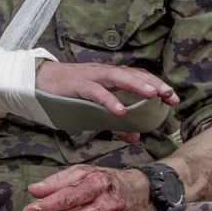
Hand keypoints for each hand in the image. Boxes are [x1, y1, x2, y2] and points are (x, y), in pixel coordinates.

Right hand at [35, 62, 179, 116]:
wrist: (38, 81)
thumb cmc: (69, 94)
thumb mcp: (95, 111)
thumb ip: (114, 123)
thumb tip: (135, 137)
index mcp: (110, 77)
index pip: (138, 77)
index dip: (156, 85)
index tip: (173, 98)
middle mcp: (103, 73)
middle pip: (133, 74)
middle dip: (153, 84)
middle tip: (170, 96)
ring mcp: (91, 77)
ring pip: (118, 78)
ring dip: (136, 86)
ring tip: (152, 95)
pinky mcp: (77, 85)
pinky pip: (96, 92)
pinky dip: (109, 100)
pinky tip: (121, 111)